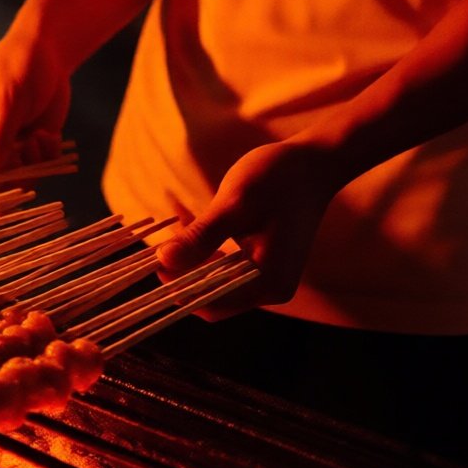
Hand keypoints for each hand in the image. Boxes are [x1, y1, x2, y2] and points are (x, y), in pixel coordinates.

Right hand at [0, 25, 70, 178]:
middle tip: (22, 159)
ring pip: (8, 184)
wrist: (48, 52)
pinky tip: (47, 136)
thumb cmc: (17, 65)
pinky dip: (44, 161)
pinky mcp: (22, 151)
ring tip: (38, 139)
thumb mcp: (5, 101)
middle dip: (3, 181)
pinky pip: (32, 174)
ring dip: (28, 169)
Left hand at [156, 139, 341, 317]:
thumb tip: (163, 261)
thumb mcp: (234, 204)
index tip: (153, 264)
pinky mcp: (267, 263)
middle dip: (184, 277)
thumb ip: (200, 237)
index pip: (211, 304)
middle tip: (157, 250)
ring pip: (219, 283)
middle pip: (214, 297)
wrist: (314, 163)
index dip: (179, 288)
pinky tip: (192, 232)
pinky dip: (208, 256)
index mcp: (268, 282)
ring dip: (194, 265)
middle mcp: (273, 289)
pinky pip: (229, 270)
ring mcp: (271, 278)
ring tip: (172, 239)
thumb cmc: (277, 178)